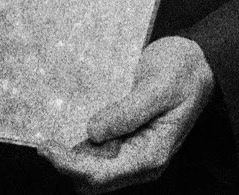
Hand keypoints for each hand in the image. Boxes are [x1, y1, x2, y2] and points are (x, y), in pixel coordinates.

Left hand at [38, 36, 214, 191]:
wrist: (194, 61)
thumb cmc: (182, 72)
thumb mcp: (158, 87)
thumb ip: (129, 112)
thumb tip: (94, 132)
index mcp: (152, 154)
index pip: (103, 175)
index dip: (71, 165)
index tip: (47, 147)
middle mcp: (141, 159)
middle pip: (94, 178)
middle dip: (67, 164)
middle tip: (43, 142)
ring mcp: (132, 150)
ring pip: (92, 167)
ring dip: (70, 156)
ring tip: (49, 135)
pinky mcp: (125, 137)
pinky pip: (96, 150)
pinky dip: (78, 144)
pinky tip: (64, 126)